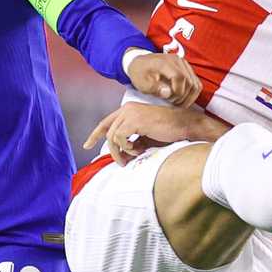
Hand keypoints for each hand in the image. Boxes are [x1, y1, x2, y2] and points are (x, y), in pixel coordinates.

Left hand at [84, 102, 216, 165]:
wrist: (185, 126)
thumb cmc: (168, 132)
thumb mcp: (146, 137)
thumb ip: (131, 142)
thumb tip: (120, 154)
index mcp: (129, 110)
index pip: (106, 122)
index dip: (95, 134)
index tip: (86, 145)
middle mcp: (127, 108)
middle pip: (108, 132)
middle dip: (113, 151)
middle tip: (122, 163)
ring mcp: (130, 112)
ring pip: (112, 137)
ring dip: (122, 151)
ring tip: (136, 155)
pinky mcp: (134, 120)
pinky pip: (120, 138)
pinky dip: (128, 148)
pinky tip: (140, 149)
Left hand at [125, 51, 200, 106]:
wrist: (140, 63)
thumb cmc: (139, 73)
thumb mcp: (141, 83)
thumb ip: (154, 88)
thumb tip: (168, 93)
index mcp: (165, 62)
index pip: (180, 77)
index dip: (177, 92)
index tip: (169, 99)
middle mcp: (177, 60)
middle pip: (190, 82)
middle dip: (182, 97)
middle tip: (171, 102)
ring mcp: (184, 64)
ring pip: (196, 84)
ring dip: (189, 97)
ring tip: (176, 102)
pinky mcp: (187, 69)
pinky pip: (196, 83)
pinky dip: (191, 93)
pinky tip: (182, 99)